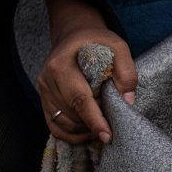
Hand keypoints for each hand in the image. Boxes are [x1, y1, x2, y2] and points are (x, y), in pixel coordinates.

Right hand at [36, 23, 135, 146]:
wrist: (74, 36)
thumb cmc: (96, 41)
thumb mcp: (117, 46)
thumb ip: (126, 71)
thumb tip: (127, 101)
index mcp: (61, 65)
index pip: (78, 99)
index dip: (94, 119)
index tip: (107, 135)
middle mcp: (47, 80)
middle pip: (70, 114)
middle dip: (93, 126)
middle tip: (114, 128)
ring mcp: (43, 92)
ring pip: (62, 124)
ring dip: (84, 132)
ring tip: (104, 128)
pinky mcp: (44, 101)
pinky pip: (55, 127)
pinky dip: (72, 135)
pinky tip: (89, 133)